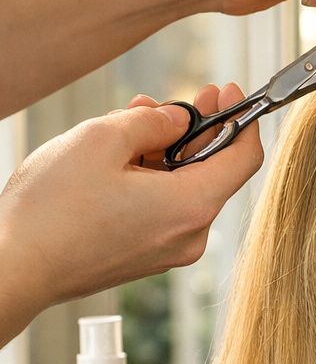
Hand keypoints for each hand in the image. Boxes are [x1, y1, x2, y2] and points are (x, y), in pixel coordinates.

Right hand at [0, 84, 260, 337]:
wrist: (14, 270)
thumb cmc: (51, 211)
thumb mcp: (100, 140)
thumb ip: (151, 121)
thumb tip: (178, 120)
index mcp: (192, 206)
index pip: (244, 159)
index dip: (241, 119)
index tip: (227, 93)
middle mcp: (191, 235)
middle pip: (213, 172)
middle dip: (199, 129)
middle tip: (190, 96)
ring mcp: (168, 251)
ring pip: (184, 188)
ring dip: (169, 150)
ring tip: (138, 117)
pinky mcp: (145, 257)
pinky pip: (164, 208)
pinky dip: (154, 178)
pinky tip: (126, 153)